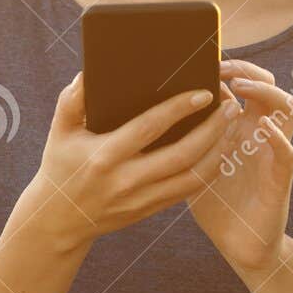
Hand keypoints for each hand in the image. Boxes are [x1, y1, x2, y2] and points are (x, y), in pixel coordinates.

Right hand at [16, 72, 244, 252]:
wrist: (59, 220)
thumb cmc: (60, 165)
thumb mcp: (60, 131)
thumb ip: (72, 100)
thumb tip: (89, 72)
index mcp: (105, 155)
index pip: (149, 128)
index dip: (178, 109)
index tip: (204, 93)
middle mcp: (127, 180)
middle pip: (182, 155)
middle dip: (212, 130)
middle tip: (230, 106)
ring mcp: (141, 199)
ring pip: (192, 177)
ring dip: (219, 151)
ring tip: (233, 126)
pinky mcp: (150, 209)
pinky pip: (188, 190)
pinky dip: (210, 170)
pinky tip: (221, 150)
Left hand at [185, 58, 292, 277]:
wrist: (241, 246)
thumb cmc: (213, 203)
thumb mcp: (190, 164)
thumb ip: (176, 138)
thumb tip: (136, 111)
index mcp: (238, 127)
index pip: (242, 83)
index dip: (228, 67)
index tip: (202, 58)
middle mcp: (259, 133)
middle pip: (266, 85)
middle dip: (246, 70)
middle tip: (222, 67)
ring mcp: (273, 152)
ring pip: (285, 108)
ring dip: (265, 93)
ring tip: (241, 87)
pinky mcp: (280, 179)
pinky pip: (286, 152)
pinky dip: (277, 136)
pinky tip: (261, 127)